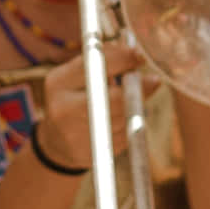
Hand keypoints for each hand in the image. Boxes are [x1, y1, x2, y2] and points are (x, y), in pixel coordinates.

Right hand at [35, 41, 153, 167]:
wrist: (56, 144)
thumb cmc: (72, 99)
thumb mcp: (75, 75)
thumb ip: (102, 61)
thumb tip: (137, 53)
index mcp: (59, 83)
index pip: (96, 67)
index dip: (123, 59)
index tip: (140, 55)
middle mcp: (64, 110)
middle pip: (115, 99)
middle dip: (138, 88)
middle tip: (153, 81)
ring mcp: (77, 136)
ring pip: (123, 119)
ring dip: (132, 108)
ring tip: (126, 103)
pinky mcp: (92, 155)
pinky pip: (123, 137)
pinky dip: (126, 127)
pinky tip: (116, 124)